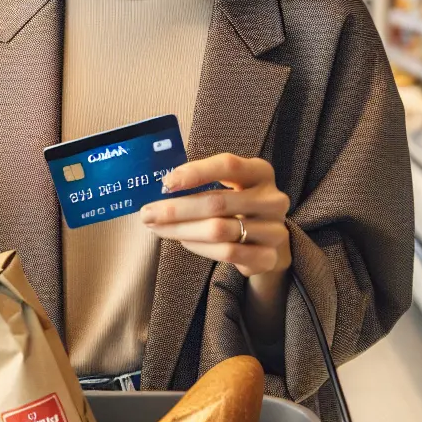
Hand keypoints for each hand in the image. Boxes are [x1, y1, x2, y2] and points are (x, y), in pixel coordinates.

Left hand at [139, 154, 290, 278]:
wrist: (269, 242)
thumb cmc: (239, 207)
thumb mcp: (230, 187)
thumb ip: (203, 183)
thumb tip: (161, 187)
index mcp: (260, 172)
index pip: (228, 165)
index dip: (196, 172)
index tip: (167, 182)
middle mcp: (272, 199)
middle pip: (218, 202)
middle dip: (176, 209)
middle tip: (147, 213)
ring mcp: (274, 229)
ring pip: (219, 230)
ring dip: (182, 230)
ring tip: (158, 228)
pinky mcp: (269, 256)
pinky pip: (227, 253)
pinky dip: (199, 247)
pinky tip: (183, 241)